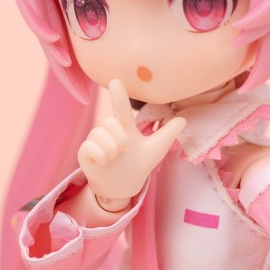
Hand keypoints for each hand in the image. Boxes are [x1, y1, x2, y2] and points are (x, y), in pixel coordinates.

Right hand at [76, 79, 186, 207]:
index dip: (119, 94)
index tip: (116, 81)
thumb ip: (167, 134)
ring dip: (110, 148)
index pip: (121, 107)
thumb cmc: (138, 165)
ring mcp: (95, 141)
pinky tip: (104, 162)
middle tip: (124, 149)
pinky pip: (90, 147)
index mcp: (124, 127)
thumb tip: (183, 119)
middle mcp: (108, 131)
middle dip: (118, 136)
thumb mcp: (155, 150)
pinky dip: (100, 155)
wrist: (124, 187)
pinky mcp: (85, 152)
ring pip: (98, 133)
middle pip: (109, 121)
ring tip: (114, 157)